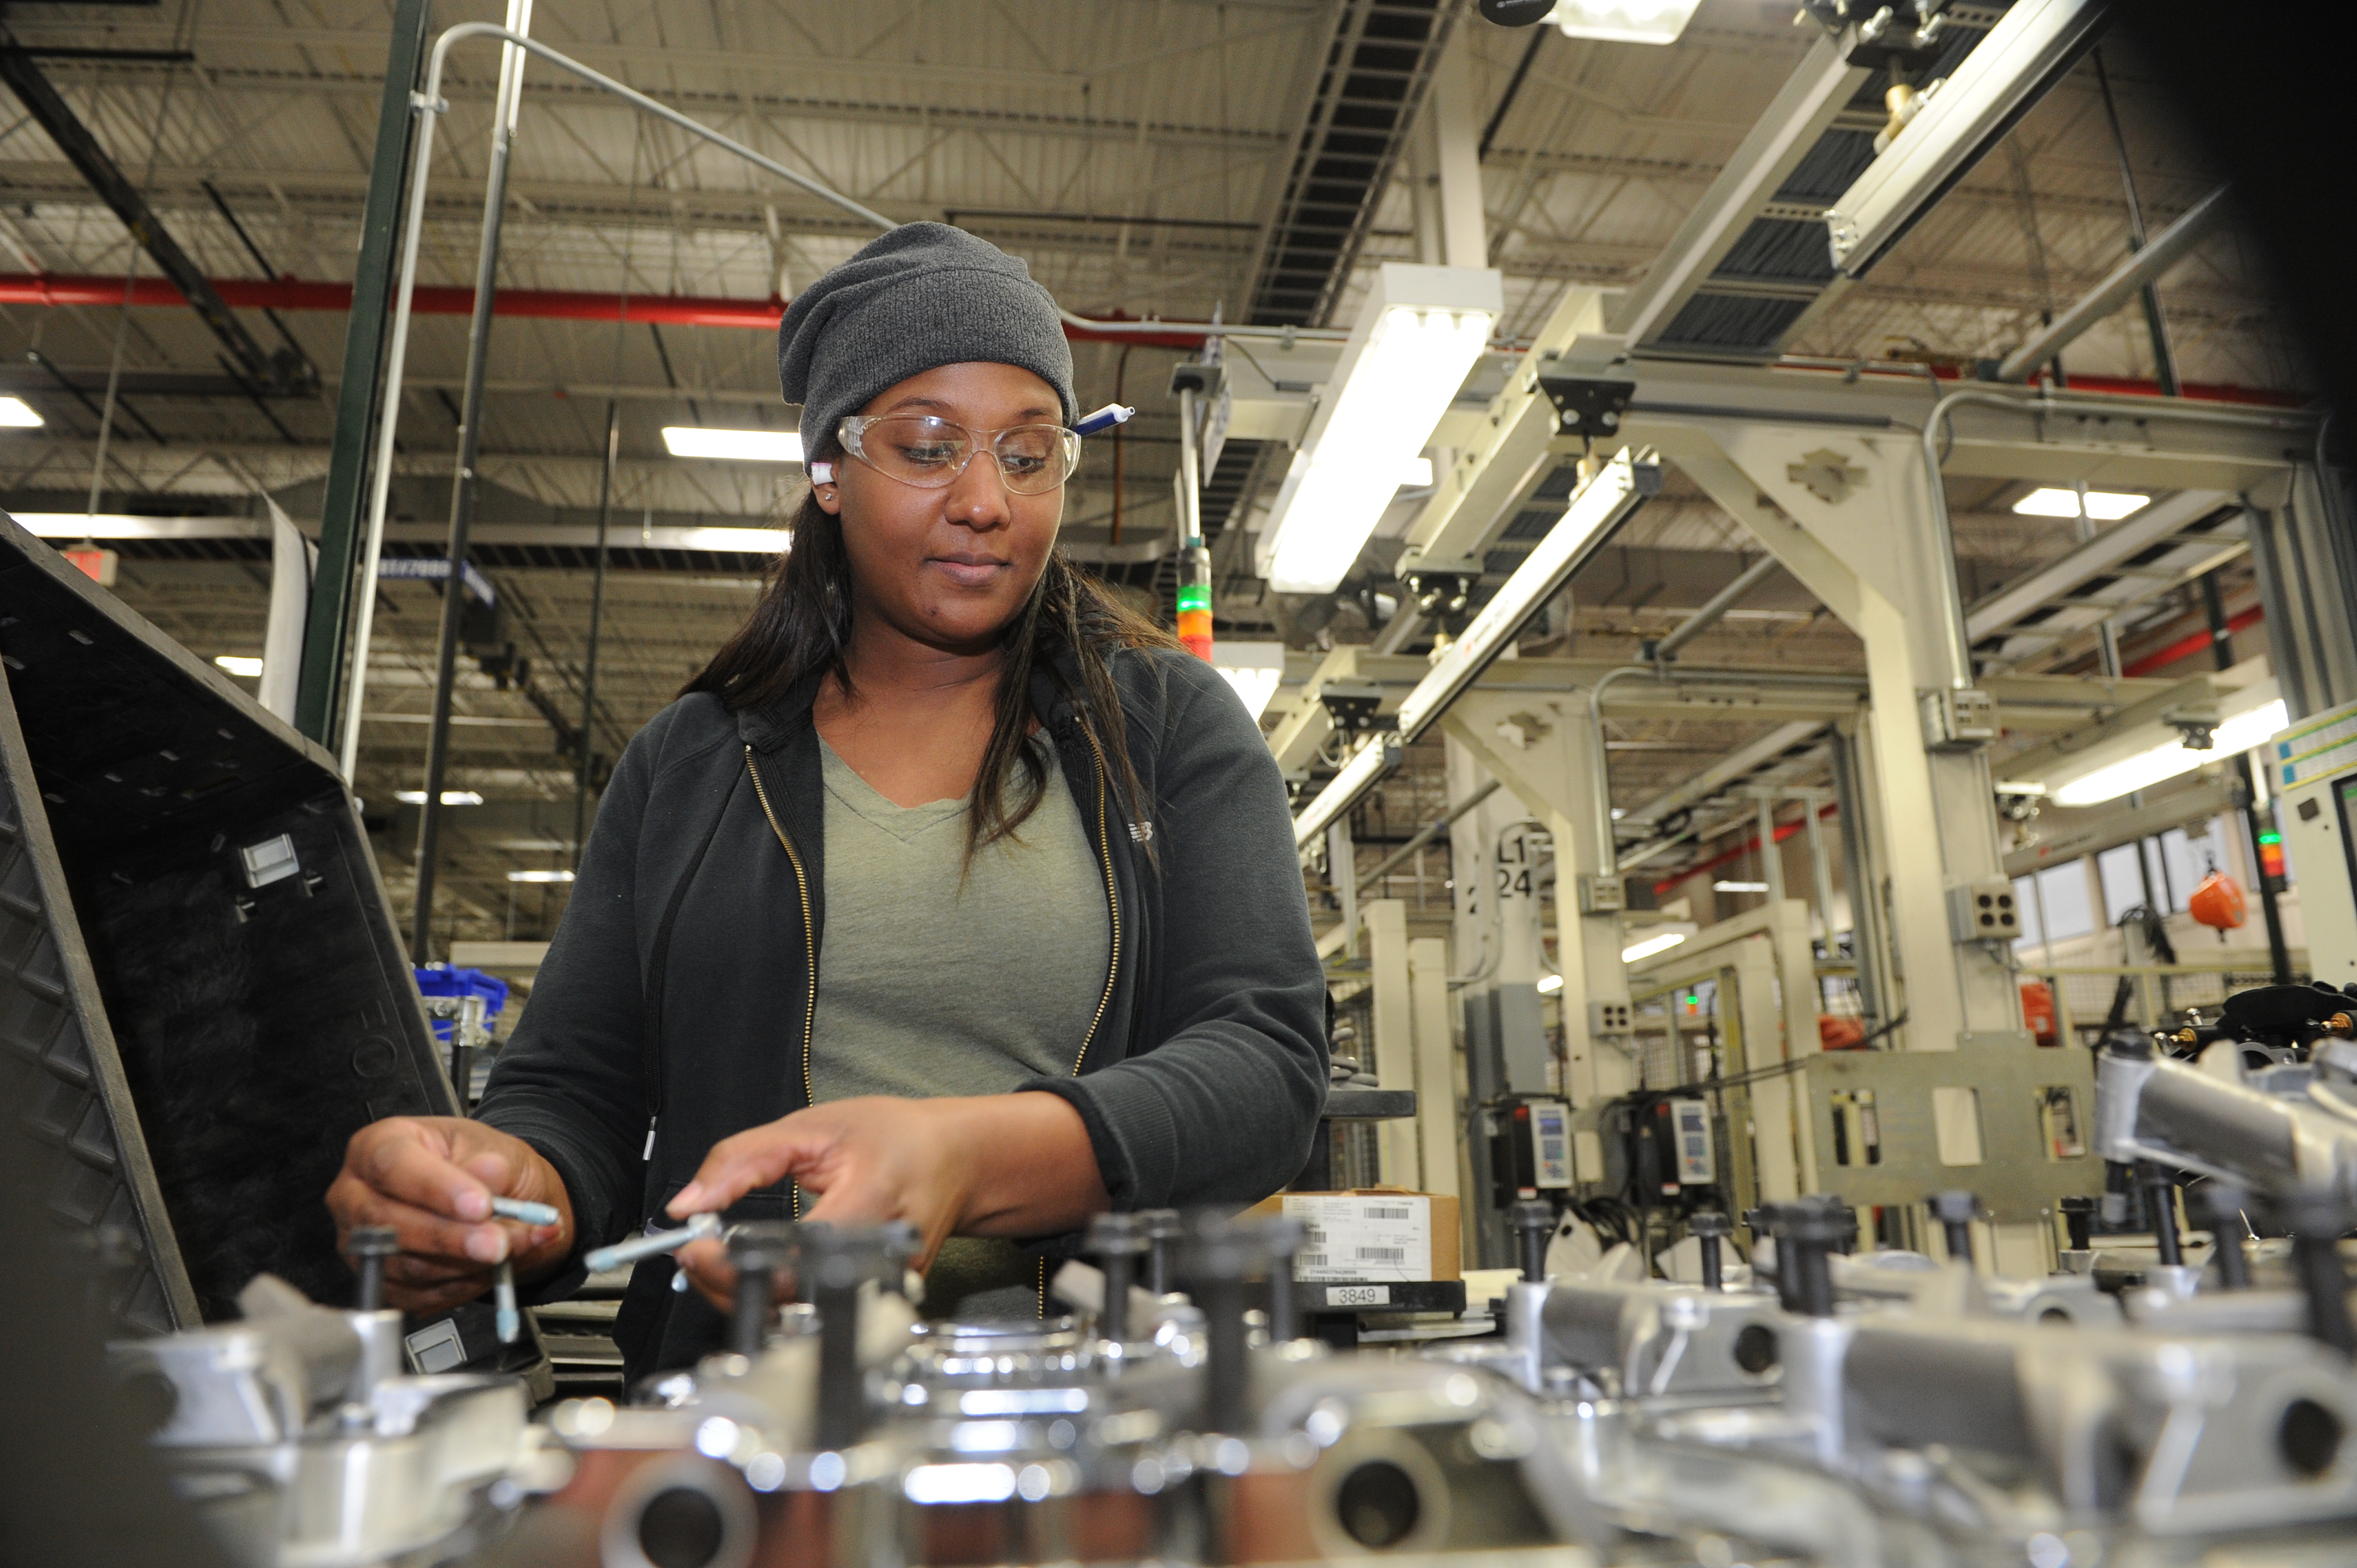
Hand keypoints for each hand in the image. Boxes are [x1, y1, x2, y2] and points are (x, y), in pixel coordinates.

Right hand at [326, 1117, 575, 1315]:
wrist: (488, 1199)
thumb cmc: (479, 1162)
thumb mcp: (496, 1148)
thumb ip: (493, 1163)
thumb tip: (488, 1171)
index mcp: (377, 1144)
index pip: (393, 1164)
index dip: (436, 1187)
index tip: (481, 1205)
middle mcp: (356, 1194)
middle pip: (388, 1222)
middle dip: (452, 1236)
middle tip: (499, 1242)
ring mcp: (363, 1242)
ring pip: (406, 1264)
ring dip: (466, 1263)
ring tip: (510, 1248)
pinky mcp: (381, 1280)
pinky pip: (419, 1294)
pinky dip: (464, 1284)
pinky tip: (494, 1267)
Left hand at [669, 1092, 1105, 1312]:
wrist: (956, 1160)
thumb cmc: (897, 1139)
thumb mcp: (814, 1127)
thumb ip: (745, 1159)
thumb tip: (688, 1203)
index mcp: (868, 1206)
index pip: (789, 1261)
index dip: (730, 1265)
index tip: (693, 1245)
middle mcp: (880, 1260)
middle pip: (788, 1302)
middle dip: (726, 1284)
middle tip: (696, 1253)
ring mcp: (883, 1289)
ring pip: (796, 1317)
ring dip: (746, 1295)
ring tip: (721, 1259)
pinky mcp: (878, 1303)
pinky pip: (813, 1312)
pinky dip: (775, 1297)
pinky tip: (756, 1271)